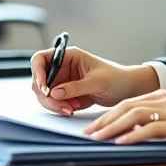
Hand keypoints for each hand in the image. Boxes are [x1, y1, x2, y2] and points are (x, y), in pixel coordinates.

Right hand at [30, 46, 158, 115]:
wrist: (127, 89)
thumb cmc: (116, 78)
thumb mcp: (97, 81)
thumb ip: (76, 87)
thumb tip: (55, 93)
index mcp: (69, 56)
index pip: (41, 59)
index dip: (38, 72)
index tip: (44, 88)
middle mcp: (62, 67)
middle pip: (39, 80)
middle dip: (47, 96)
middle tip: (63, 106)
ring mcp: (63, 81)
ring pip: (44, 94)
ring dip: (54, 104)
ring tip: (72, 109)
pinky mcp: (66, 94)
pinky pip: (53, 102)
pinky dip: (60, 108)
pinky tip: (73, 109)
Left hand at [83, 90, 165, 155]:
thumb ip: (156, 123)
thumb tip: (131, 135)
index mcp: (162, 97)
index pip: (127, 103)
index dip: (107, 115)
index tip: (91, 127)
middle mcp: (165, 99)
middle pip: (126, 107)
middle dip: (104, 120)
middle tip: (87, 133)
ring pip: (135, 115)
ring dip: (113, 127)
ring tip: (98, 138)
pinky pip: (152, 129)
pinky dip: (134, 136)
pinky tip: (122, 143)